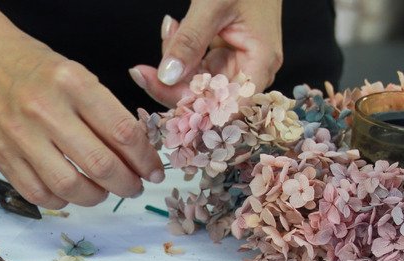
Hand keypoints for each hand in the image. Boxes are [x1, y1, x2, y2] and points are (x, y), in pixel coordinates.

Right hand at [0, 0, 164, 208]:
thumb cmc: (38, 69)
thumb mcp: (81, 76)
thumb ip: (109, 113)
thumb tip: (140, 155)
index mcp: (73, 83)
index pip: (123, 132)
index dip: (146, 159)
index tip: (154, 170)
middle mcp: (45, 109)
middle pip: (100, 165)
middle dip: (127, 184)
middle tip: (135, 185)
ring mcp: (19, 135)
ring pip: (70, 187)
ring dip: (97, 196)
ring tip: (105, 191)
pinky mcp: (0, 155)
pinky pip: (38, 194)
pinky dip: (62, 201)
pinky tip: (72, 192)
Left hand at [129, 0, 282, 107]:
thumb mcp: (212, 5)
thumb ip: (189, 42)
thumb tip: (167, 76)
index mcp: (261, 62)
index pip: (228, 105)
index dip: (194, 107)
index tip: (159, 92)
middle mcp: (253, 69)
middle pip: (209, 98)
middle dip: (175, 83)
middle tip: (143, 71)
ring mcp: (239, 62)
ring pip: (199, 83)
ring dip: (176, 62)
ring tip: (171, 28)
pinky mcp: (225, 53)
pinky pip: (198, 65)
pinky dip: (181, 50)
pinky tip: (174, 28)